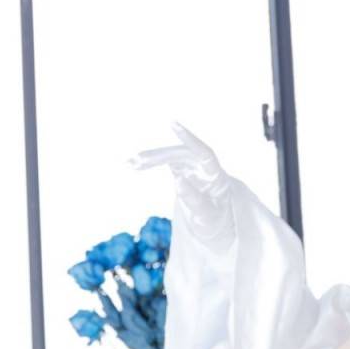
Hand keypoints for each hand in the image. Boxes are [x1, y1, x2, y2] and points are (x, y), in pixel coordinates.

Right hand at [127, 121, 234, 245]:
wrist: (213, 223)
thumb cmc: (214, 221)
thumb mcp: (206, 216)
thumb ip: (194, 199)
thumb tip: (178, 179)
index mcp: (217, 177)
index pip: (205, 153)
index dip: (190, 139)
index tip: (173, 125)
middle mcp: (205, 167)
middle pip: (181, 155)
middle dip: (160, 156)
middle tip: (138, 161)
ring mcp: (193, 166)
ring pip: (170, 157)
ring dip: (151, 159)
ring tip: (131, 163)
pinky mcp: (181, 168)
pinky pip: (164, 162)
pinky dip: (150, 163)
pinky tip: (134, 164)